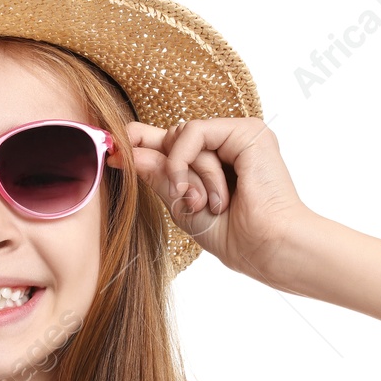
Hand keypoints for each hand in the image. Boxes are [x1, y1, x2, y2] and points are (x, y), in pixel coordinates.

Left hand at [109, 117, 313, 283]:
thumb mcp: (183, 206)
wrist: (267, 248)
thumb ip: (160, 176)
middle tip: (188, 201)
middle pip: (174, 138)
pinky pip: (193, 131)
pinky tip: (194, 189)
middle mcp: (229, 145)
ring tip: (204, 204)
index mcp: (218, 162)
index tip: (112, 154)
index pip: (173, 143)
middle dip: (172, 171)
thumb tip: (128, 152)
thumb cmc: (235, 236)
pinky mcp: (247, 131)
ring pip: (183, 135)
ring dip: (183, 174)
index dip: (141, 144)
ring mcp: (239, 136)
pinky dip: (184, 160)